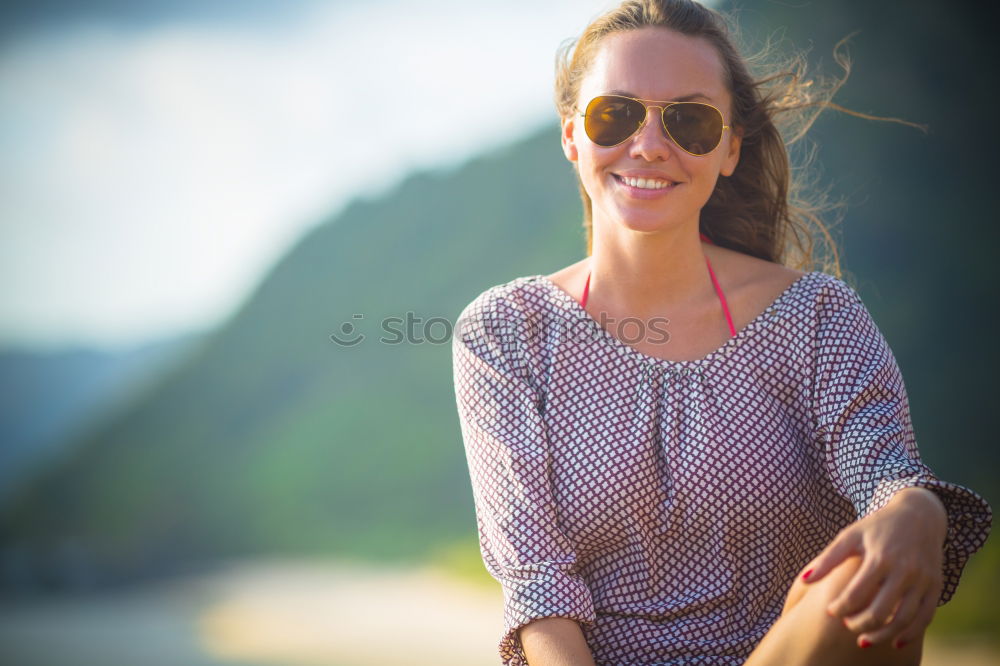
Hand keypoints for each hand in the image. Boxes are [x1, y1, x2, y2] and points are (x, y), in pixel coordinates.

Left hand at [799, 488, 946, 648]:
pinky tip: (895, 642)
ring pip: (904, 619)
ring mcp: (923, 580)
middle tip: (847, 626)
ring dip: (883, 635)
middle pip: (880, 610)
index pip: (856, 593)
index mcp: (880, 557)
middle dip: (859, 624)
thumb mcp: (850, 535)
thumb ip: (828, 559)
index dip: (841, 607)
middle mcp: (905, 570)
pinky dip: (911, 634)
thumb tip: (803, 580)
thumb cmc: (877, 527)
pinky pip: (925, 617)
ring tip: (864, 640)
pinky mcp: (935, 586)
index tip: (831, 612)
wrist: (919, 514)